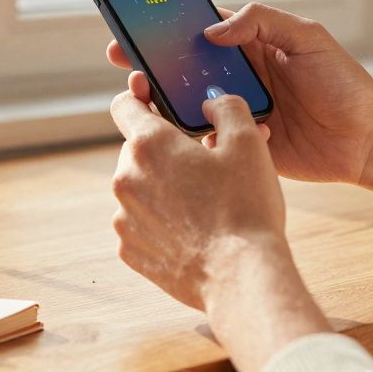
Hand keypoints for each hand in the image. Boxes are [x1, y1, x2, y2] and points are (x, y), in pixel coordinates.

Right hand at [107, 3, 372, 184]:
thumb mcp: (309, 38)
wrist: (366, 141)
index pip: (200, 27)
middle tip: (125, 60)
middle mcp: (237, 77)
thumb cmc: (344, 84)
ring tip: (147, 98)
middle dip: (152, 62)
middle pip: (184, 66)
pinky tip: (191, 135)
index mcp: (251, 45)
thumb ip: (263, 22)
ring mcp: (235, 112)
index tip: (137, 20)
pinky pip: (205, 141)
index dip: (168, 23)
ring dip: (166, 101)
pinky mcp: (239, 147)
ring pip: (188, 104)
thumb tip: (212, 29)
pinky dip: (193, 138)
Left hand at [109, 91, 287, 308]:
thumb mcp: (248, 142)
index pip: (124, 104)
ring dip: (162, 188)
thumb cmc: (245, 206)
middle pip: (136, 149)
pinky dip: (161, 222)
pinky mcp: (130, 250)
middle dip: (164, 151)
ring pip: (139, 188)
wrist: (241, 275)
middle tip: (202, 164)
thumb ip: (226, 108)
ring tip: (203, 203)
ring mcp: (124, 217)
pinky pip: (141, 224)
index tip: (155, 101)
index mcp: (149, 144)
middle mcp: (125, 178)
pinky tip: (193, 231)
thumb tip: (211, 102)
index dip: (140, 97)